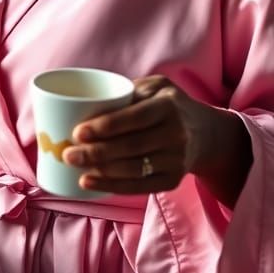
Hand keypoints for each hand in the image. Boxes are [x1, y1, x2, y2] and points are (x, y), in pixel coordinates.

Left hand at [60, 75, 249, 198]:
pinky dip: (112, 186)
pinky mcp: (172, 180)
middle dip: (96, 152)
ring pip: (133, 169)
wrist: (205, 134)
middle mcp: (176, 134)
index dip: (106, 126)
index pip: (134, 118)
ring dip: (101, 171)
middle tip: (68, 153)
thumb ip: (127, 90)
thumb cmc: (168, 104)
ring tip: (74, 167)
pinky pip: (139, 186)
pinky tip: (89, 182)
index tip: (78, 132)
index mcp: (168, 106)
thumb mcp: (155, 86)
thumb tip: (86, 102)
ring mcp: (177, 160)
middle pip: (131, 146)